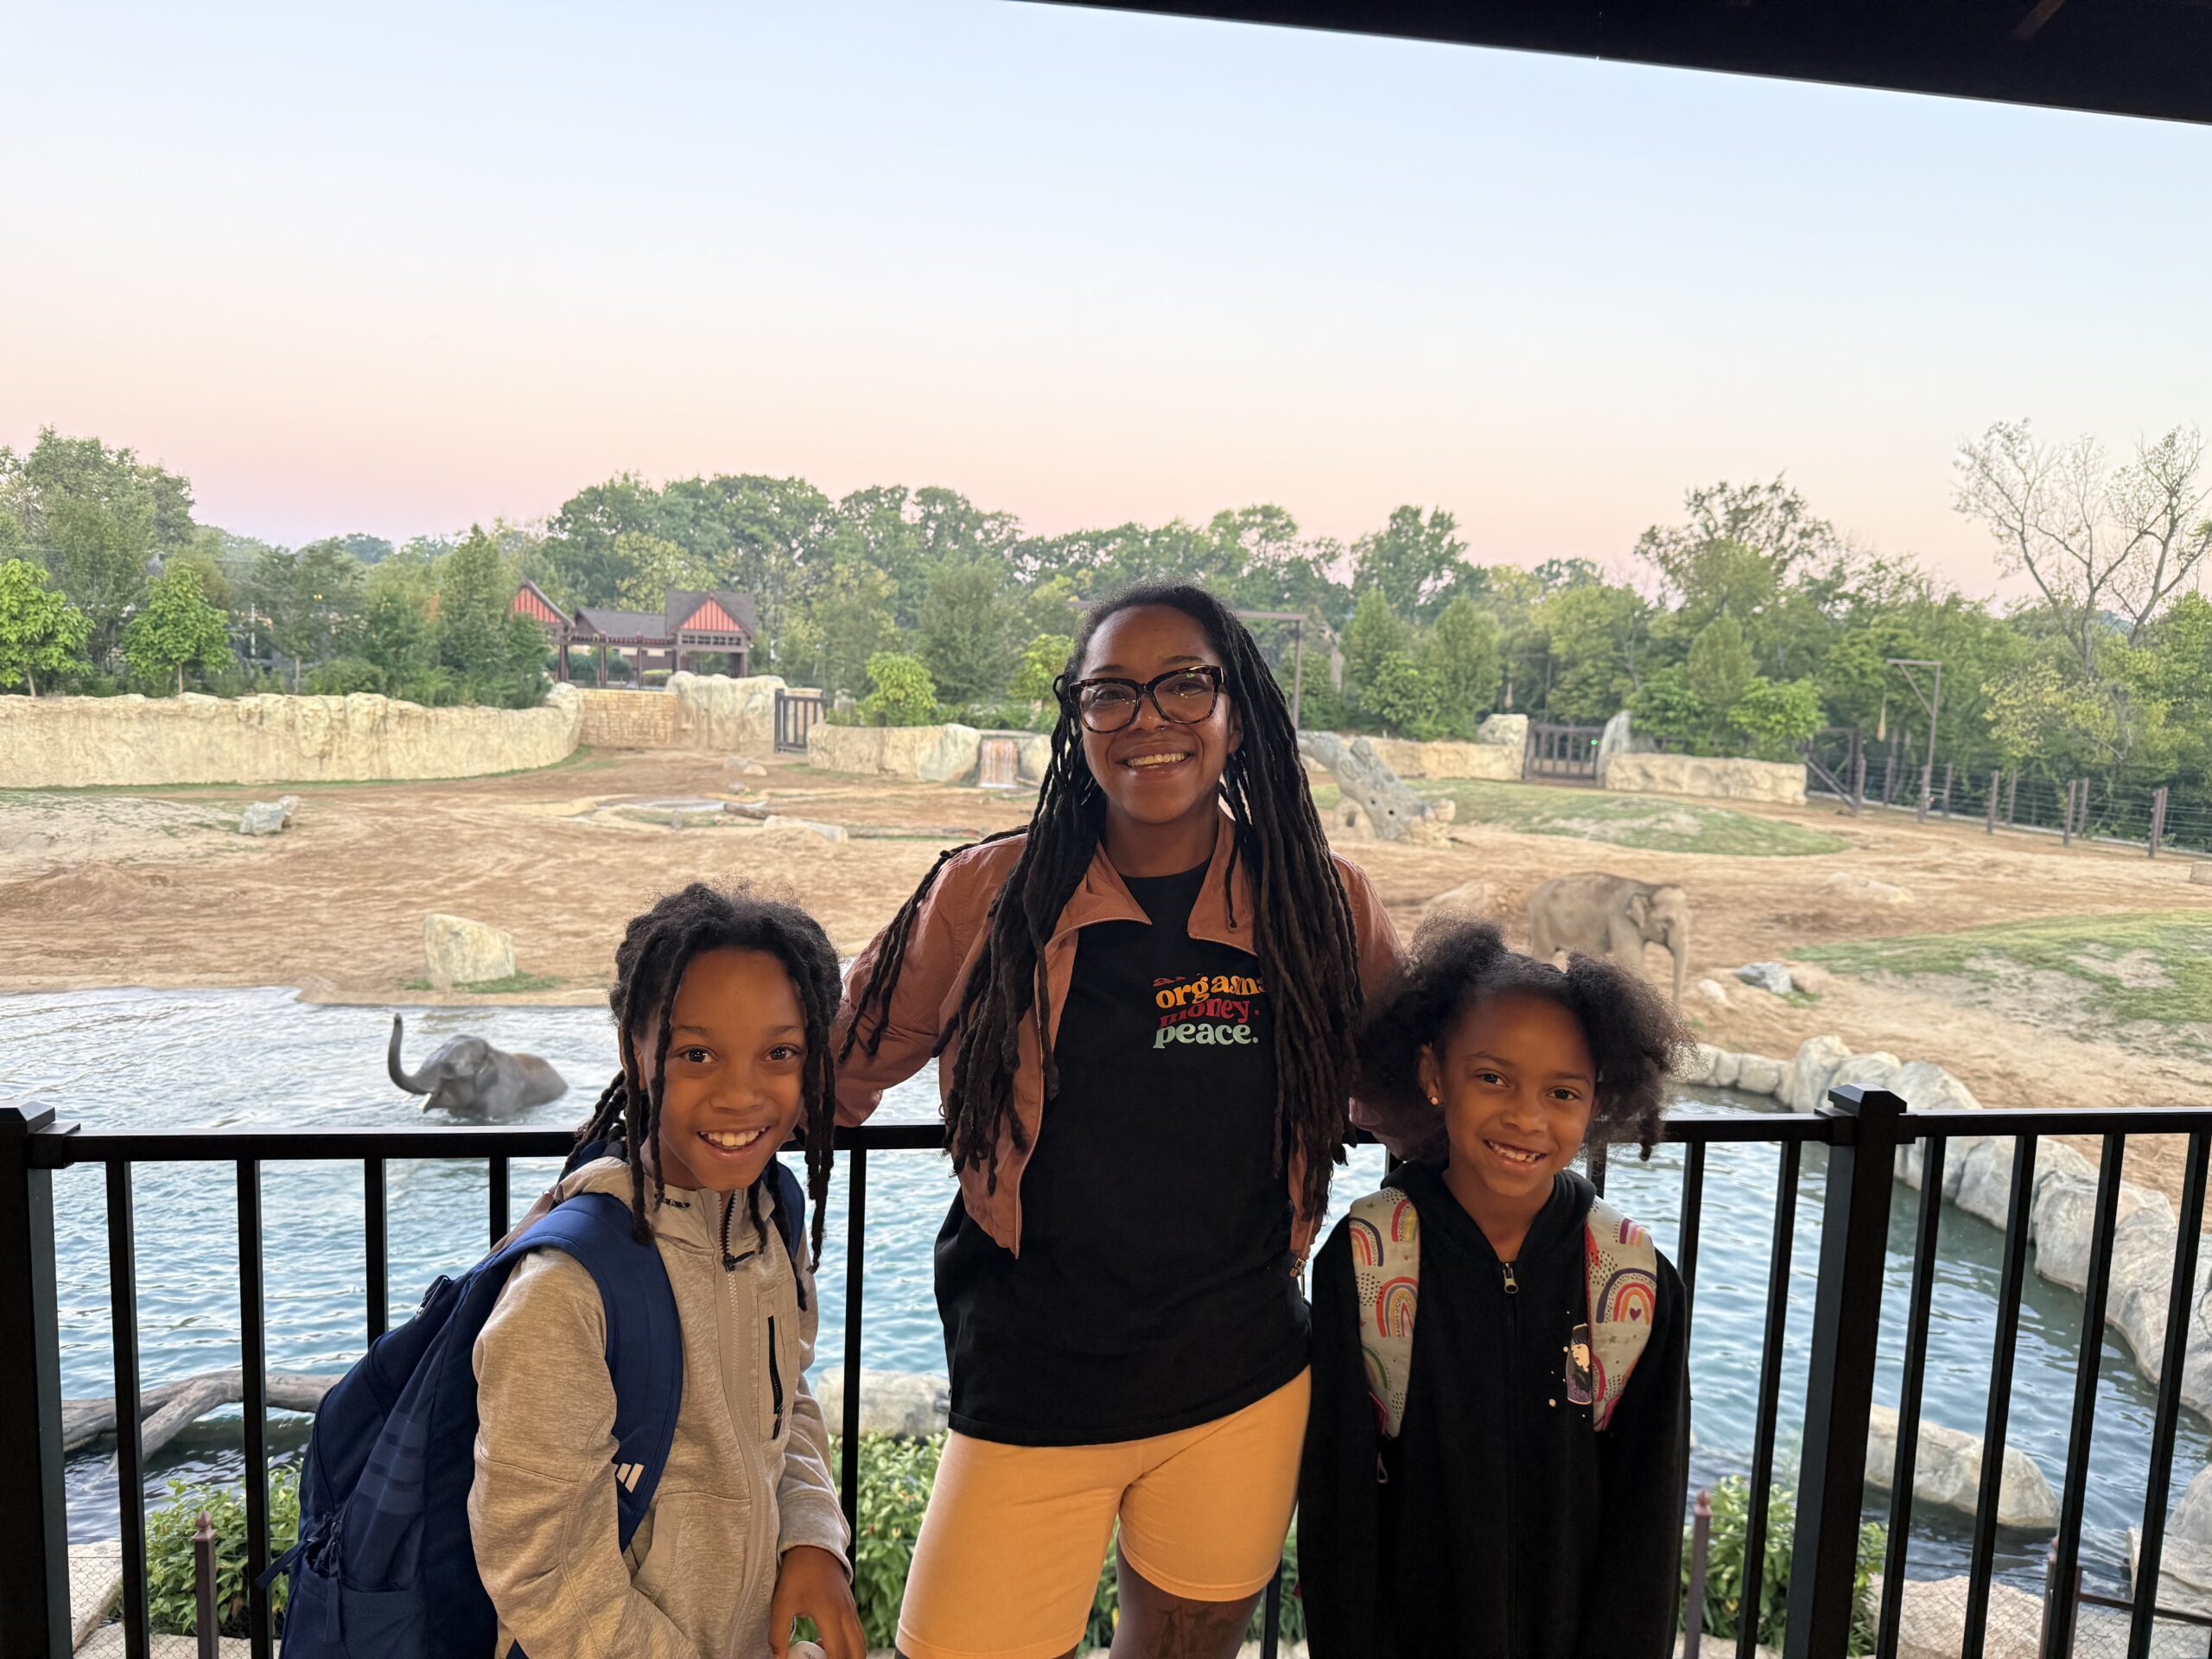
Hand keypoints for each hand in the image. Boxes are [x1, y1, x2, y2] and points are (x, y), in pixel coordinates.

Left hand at [769, 1543, 863, 1658]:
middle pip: (858, 1653)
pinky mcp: (851, 1607)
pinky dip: (847, 1644)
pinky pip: (856, 1633)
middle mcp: (847, 1615)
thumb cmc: (797, 1573)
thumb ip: (778, 1635)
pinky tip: (824, 1641)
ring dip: (847, 1655)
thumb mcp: (781, 1604)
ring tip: (823, 1654)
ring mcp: (851, 1610)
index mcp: (831, 1615)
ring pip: (860, 1644)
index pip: (838, 1654)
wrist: (814, 1545)